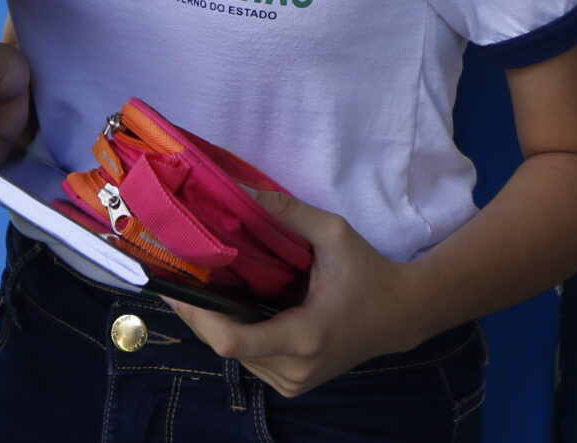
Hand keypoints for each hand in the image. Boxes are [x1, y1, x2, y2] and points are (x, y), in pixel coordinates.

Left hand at [168, 193, 427, 398]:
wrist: (402, 314)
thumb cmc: (369, 272)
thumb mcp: (335, 233)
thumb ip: (289, 212)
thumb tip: (242, 191)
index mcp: (305, 335)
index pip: (232, 340)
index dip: (197, 316)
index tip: (177, 287)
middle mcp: (295, 368)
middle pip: (223, 347)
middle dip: (196, 314)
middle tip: (174, 279)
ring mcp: (293, 382)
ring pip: (233, 356)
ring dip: (213, 324)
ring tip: (197, 288)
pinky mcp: (293, 384)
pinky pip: (249, 360)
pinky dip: (233, 334)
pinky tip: (226, 306)